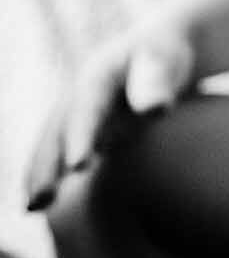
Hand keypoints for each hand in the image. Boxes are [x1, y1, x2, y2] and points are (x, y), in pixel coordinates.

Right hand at [25, 22, 194, 210]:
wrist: (158, 49)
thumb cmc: (167, 53)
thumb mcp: (165, 57)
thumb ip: (157, 80)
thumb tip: (155, 108)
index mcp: (98, 76)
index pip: (88, 108)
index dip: (81, 135)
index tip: (78, 166)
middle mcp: (79, 96)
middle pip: (57, 131)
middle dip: (46, 164)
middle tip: (39, 200)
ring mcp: (78, 113)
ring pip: (52, 146)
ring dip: (40, 175)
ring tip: (33, 208)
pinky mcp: (84, 129)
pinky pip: (61, 154)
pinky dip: (50, 176)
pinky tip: (43, 206)